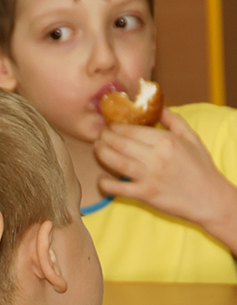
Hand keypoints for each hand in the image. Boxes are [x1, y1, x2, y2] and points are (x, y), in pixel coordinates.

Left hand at [94, 108, 236, 232]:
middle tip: (99, 136)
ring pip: (116, 162)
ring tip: (96, 148)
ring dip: (101, 154)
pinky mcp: (144, 194)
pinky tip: (100, 178)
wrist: (208, 198)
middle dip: (105, 137)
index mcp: (166, 141)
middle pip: (120, 143)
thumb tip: (158, 106)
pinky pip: (118, 188)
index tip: (109, 125)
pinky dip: (105, 183)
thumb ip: (173, 120)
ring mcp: (149, 176)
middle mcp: (156, 157)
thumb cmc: (200, 167)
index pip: (132, 130)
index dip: (116, 126)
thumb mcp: (191, 138)